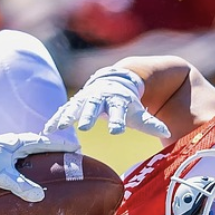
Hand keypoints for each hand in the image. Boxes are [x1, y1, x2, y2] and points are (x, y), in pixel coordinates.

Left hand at [0, 132, 78, 209]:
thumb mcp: (1, 176)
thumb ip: (20, 185)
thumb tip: (40, 196)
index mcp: (16, 142)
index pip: (44, 141)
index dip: (61, 144)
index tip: (77, 147)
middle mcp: (11, 141)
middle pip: (38, 142)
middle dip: (54, 146)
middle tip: (69, 150)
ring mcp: (4, 146)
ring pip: (28, 147)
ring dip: (41, 150)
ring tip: (53, 157)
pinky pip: (19, 154)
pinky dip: (28, 157)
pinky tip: (29, 166)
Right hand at [44, 66, 170, 137]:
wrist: (113, 82)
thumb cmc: (126, 102)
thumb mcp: (137, 111)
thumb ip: (150, 122)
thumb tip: (167, 132)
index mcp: (117, 100)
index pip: (119, 110)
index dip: (118, 120)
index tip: (117, 131)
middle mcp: (100, 98)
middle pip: (94, 107)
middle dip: (89, 116)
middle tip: (84, 127)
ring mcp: (85, 99)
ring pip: (75, 107)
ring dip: (67, 116)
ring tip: (59, 127)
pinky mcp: (75, 104)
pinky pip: (64, 111)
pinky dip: (56, 119)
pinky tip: (47, 130)